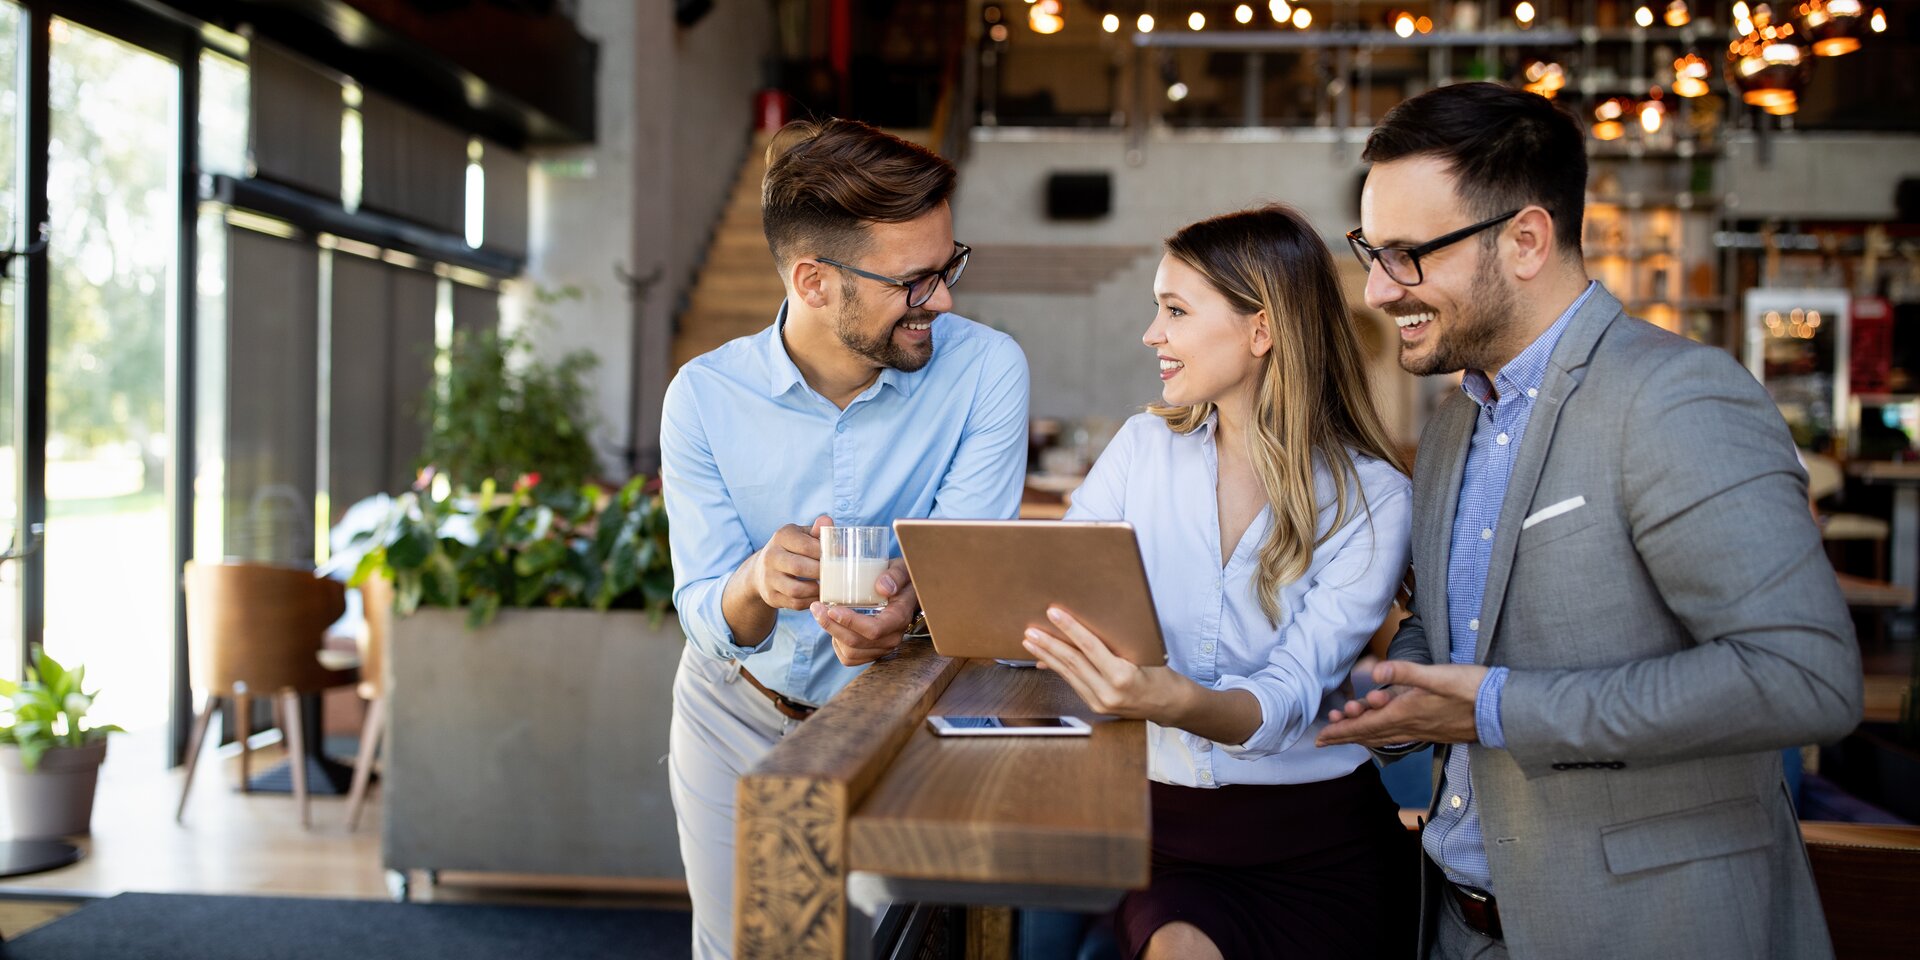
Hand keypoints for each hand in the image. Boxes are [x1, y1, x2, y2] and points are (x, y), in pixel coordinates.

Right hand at [749, 515, 829, 610]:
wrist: (762, 570)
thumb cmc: (792, 550)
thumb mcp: (801, 535)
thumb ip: (816, 531)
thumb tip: (828, 522)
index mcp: (781, 537)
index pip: (805, 545)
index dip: (825, 553)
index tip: (840, 558)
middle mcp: (771, 556)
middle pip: (799, 567)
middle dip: (821, 573)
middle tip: (838, 575)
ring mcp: (768, 578)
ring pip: (796, 590)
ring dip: (816, 590)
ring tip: (830, 587)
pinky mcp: (771, 597)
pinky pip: (795, 603)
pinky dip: (811, 601)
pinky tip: (820, 596)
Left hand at [811, 573, 916, 665]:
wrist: (905, 594)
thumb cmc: (900, 579)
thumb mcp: (902, 569)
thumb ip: (895, 575)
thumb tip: (882, 587)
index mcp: (899, 618)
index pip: (874, 630)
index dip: (851, 623)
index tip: (832, 609)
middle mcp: (892, 638)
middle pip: (857, 642)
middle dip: (831, 626)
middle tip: (816, 607)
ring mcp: (882, 648)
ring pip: (850, 652)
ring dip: (831, 633)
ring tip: (820, 613)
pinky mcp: (872, 653)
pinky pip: (849, 658)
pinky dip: (836, 644)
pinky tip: (833, 626)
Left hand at [1021, 606, 1193, 722]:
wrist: (1169, 704)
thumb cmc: (1160, 675)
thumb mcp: (1143, 654)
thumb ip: (1116, 644)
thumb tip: (1088, 627)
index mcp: (1122, 676)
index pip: (1090, 647)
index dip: (1070, 629)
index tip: (1054, 614)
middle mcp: (1108, 692)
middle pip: (1073, 663)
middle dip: (1049, 644)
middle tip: (1031, 630)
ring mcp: (1100, 702)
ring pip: (1068, 674)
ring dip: (1047, 656)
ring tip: (1031, 642)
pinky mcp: (1095, 706)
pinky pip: (1072, 683)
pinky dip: (1057, 669)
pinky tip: (1044, 659)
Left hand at [1316, 661, 1486, 747]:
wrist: (1502, 710)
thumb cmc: (1472, 690)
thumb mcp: (1437, 675)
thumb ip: (1405, 672)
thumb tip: (1376, 670)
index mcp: (1407, 713)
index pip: (1365, 726)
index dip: (1341, 731)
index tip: (1321, 737)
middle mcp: (1411, 727)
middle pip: (1370, 735)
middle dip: (1346, 736)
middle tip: (1324, 738)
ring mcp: (1422, 731)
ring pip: (1384, 736)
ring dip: (1362, 734)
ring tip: (1345, 731)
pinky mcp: (1433, 730)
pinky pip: (1399, 736)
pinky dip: (1383, 734)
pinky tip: (1383, 732)